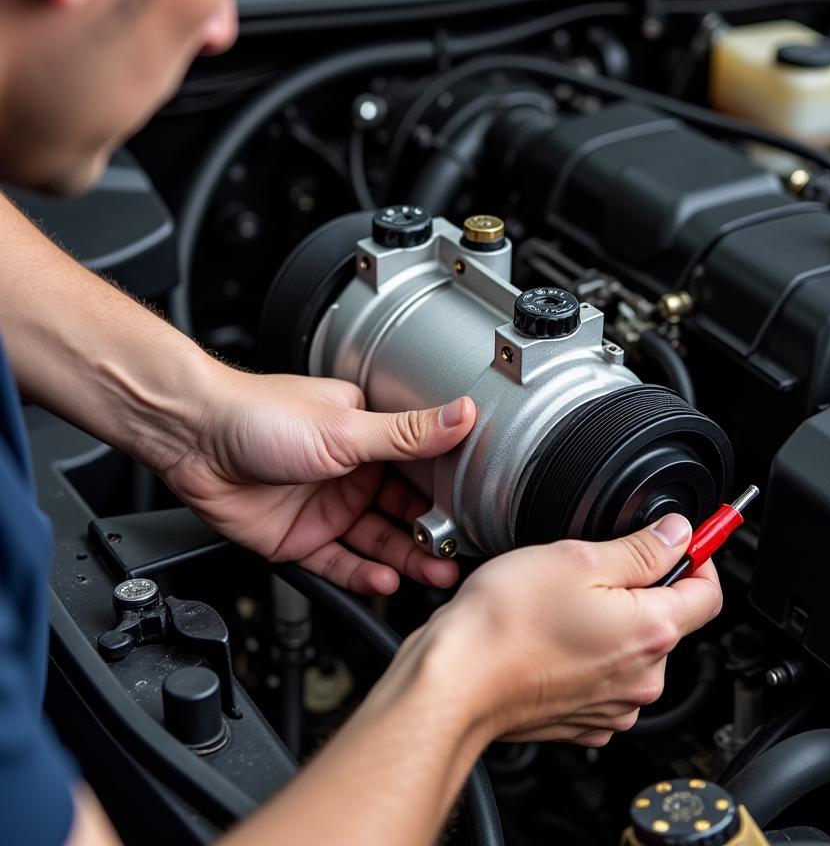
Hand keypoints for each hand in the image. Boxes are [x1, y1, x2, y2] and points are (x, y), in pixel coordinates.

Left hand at [157, 367, 476, 594]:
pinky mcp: (299, 540)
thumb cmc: (260, 415)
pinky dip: (362, 574)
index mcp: (368, 437)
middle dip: (429, 537)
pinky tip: (384, 580)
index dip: (445, 496)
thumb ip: (408, 434)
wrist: (192, 438)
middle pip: (402, 514)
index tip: (472, 516)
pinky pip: (339, 563)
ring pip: (375, 542)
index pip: (419, 472)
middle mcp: (350, 473)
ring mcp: (325, 508)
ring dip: (404, 560)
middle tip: (455, 557)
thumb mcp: (347, 428)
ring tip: (432, 575)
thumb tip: (464, 413)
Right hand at [415, 514, 721, 746]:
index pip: (709, 593)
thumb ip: (640, 548)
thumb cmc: (504, 623)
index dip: (697, 558)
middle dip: (640, 588)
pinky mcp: (585, 719)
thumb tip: (678, 535)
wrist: (455, 682)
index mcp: (651, 631)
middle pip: (668, 619)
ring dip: (610, 622)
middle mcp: (642, 678)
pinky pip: (604, 676)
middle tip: (591, 569)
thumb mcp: (577, 559)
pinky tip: (552, 637)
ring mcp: (614, 705)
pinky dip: (587, 654)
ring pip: (632, 648)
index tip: (681, 541)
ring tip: (560, 606)